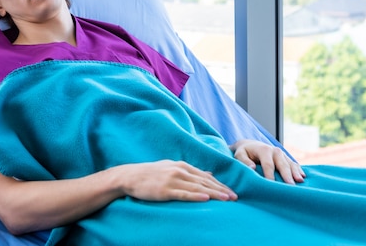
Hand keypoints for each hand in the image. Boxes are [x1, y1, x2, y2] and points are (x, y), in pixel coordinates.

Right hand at [116, 160, 237, 201]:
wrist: (130, 176)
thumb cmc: (151, 174)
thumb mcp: (171, 168)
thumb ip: (190, 171)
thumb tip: (208, 173)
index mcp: (182, 165)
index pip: (205, 176)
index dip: (219, 184)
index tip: (231, 191)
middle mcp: (179, 171)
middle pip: (205, 181)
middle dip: (221, 189)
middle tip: (235, 197)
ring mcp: (172, 180)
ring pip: (197, 188)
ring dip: (213, 193)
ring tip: (226, 199)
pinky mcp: (165, 190)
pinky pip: (183, 194)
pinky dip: (195, 196)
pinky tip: (205, 199)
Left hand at [229, 139, 305, 183]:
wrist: (250, 145)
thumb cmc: (244, 152)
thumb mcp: (239, 154)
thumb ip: (244, 161)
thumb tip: (252, 168)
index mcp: (263, 150)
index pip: (268, 164)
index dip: (270, 175)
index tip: (272, 185)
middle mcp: (275, 150)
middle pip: (282, 164)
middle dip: (286, 175)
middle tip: (291, 186)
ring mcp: (281, 154)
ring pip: (290, 164)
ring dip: (295, 172)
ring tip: (300, 181)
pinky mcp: (285, 157)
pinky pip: (293, 164)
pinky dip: (298, 170)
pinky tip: (302, 177)